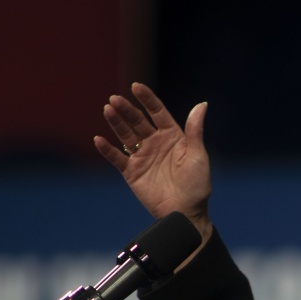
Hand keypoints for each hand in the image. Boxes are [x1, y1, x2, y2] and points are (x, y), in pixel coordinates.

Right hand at [95, 83, 213, 248]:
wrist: (185, 212)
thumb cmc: (196, 185)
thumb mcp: (197, 155)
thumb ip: (195, 130)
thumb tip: (202, 104)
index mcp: (173, 136)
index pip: (157, 112)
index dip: (147, 99)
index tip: (136, 87)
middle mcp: (155, 143)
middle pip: (137, 121)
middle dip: (127, 109)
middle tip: (115, 99)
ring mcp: (142, 157)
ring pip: (126, 135)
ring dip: (116, 123)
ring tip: (107, 110)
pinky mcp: (132, 172)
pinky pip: (116, 158)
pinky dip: (107, 150)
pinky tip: (99, 139)